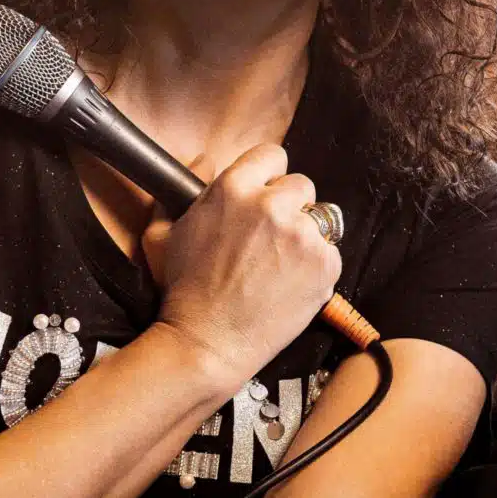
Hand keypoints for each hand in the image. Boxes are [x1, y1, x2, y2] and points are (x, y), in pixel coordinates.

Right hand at [142, 142, 341, 390]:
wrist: (208, 342)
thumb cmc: (184, 290)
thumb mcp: (165, 230)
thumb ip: (188, 186)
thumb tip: (206, 159)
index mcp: (234, 188)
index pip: (271, 155)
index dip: (268, 175)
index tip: (265, 193)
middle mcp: (271, 205)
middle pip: (300, 185)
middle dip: (289, 206)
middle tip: (270, 237)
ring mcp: (302, 235)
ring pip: (319, 219)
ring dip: (304, 235)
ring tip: (279, 264)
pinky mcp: (324, 265)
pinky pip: (330, 252)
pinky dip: (316, 266)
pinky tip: (290, 283)